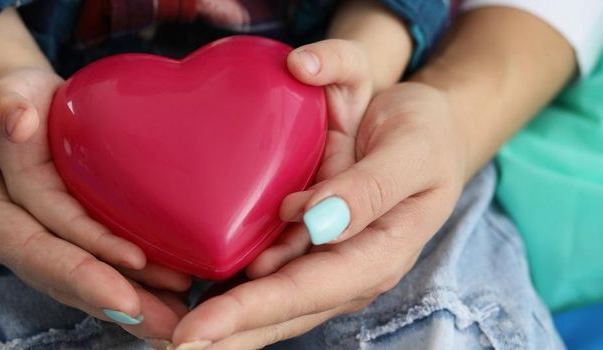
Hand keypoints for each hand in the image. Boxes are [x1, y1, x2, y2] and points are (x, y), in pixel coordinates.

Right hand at [0, 44, 187, 340]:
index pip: (29, 247)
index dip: (76, 271)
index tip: (124, 296)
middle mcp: (0, 228)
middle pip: (64, 275)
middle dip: (118, 303)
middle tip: (172, 328)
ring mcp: (23, 226)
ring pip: (81, 270)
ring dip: (132, 297)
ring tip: (183, 318)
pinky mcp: (44, 217)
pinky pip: (87, 251)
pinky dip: (127, 272)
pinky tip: (169, 286)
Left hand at [170, 68, 467, 348]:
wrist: (431, 128)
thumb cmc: (425, 136)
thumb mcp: (412, 150)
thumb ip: (368, 187)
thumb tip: (317, 219)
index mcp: (377, 256)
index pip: (303, 292)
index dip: (247, 314)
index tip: (195, 332)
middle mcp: (348, 271)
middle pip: (280, 313)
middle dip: (226, 335)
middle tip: (170, 346)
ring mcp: (327, 260)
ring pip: (269, 303)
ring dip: (224, 324)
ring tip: (172, 337)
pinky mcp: (309, 244)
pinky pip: (266, 273)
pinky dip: (231, 291)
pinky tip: (191, 302)